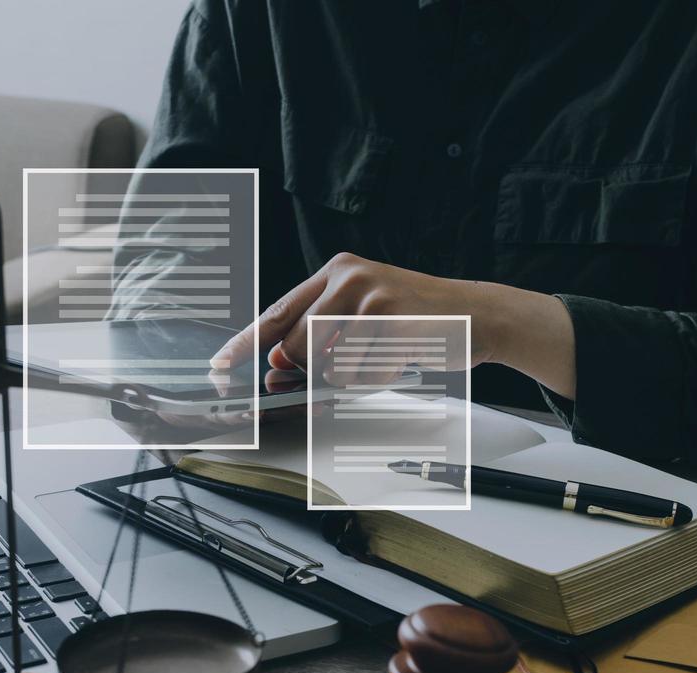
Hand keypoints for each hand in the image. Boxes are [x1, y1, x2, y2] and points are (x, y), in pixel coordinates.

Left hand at [211, 252, 577, 397]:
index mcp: (336, 270)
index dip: (243, 344)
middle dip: (304, 373)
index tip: (219, 367)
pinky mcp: (393, 320)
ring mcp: (370, 296)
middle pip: (294, 344)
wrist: (478, 314)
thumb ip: (320, 336)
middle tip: (334, 375)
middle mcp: (348, 276)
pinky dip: (377, 378)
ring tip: (381, 356)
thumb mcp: (364, 315)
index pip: (274, 312)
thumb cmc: (417, 320)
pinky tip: (399, 358)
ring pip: (326, 362)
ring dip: (348, 376)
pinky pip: (361, 372)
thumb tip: (275, 370)